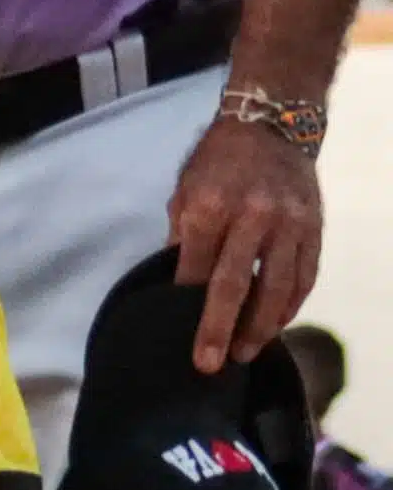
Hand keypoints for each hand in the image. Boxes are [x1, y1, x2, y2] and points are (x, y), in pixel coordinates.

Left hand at [170, 115, 324, 371]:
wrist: (272, 125)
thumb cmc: (217, 161)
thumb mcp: (185, 190)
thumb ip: (183, 236)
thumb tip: (175, 281)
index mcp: (210, 206)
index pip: (196, 268)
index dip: (186, 304)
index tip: (176, 334)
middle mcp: (252, 217)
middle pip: (235, 284)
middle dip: (220, 328)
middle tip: (210, 364)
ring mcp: (288, 225)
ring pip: (277, 287)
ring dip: (261, 326)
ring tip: (246, 352)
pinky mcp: (313, 229)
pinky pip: (304, 277)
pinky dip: (291, 305)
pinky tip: (276, 325)